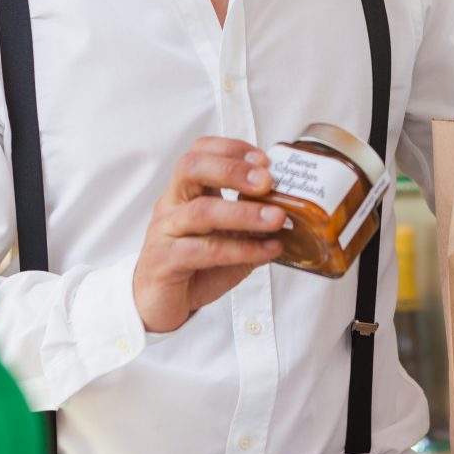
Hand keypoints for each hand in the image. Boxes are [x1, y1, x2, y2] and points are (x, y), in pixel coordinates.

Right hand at [134, 137, 286, 333]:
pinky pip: (204, 251)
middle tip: (267, 181)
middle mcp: (171, 204)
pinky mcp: (165, 261)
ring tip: (277, 218)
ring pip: (201, 211)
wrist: (159, 304)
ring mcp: (165, 231)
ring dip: (244, 213)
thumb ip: (252, 223)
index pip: (199, 152)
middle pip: (191, 168)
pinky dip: (241, 249)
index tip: (264, 160)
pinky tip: (266, 251)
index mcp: (185, 191)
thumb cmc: (195, 265)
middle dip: (232, 169)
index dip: (230, 149)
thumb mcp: (228, 237)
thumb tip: (294, 213)